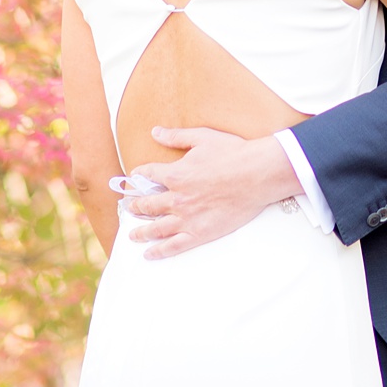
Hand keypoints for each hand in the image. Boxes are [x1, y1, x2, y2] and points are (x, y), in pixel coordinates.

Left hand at [126, 128, 302, 259]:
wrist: (258, 174)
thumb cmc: (234, 153)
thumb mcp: (203, 137)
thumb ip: (176, 136)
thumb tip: (156, 132)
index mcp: (175, 174)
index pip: (148, 175)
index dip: (139, 176)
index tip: (134, 178)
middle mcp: (176, 198)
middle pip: (147, 204)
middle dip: (135, 206)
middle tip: (128, 208)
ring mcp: (187, 218)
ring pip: (156, 228)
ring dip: (141, 232)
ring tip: (133, 235)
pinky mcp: (200, 233)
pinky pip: (174, 245)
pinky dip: (159, 251)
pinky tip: (150, 254)